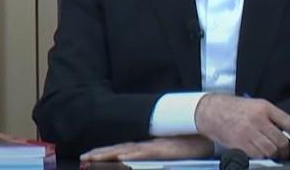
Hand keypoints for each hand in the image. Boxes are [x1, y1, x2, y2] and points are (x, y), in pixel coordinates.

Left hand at [80, 135, 213, 161]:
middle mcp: (148, 144)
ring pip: (127, 150)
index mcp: (148, 145)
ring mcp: (154, 146)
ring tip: (94, 158)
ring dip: (109, 154)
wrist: (205, 129)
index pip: (122, 149)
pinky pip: (144, 152)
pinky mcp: (162, 149)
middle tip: (84, 157)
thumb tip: (142, 158)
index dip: (106, 153)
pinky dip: (131, 154)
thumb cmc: (191, 142)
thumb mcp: (170, 151)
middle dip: (101, 154)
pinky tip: (121, 157)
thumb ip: (156, 155)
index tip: (91, 156)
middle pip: (120, 149)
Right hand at [194, 94, 289, 158]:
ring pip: (270, 150)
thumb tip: (287, 132)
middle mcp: (258, 119)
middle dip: (284, 149)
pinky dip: (260, 157)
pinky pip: (257, 156)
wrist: (211, 111)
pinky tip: (258, 153)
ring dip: (273, 155)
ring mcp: (248, 132)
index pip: (289, 123)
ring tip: (271, 153)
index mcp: (264, 107)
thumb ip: (271, 117)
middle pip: (281, 140)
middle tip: (283, 152)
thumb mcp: (255, 105)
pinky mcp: (239, 144)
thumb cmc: (234, 108)